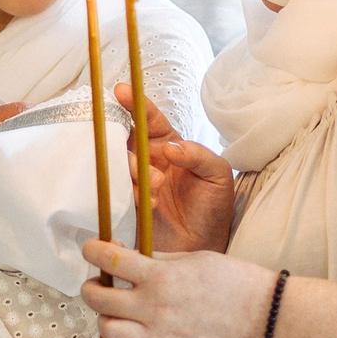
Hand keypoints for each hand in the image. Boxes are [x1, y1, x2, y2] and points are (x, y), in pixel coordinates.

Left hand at [79, 240, 276, 337]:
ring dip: (105, 320)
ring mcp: (161, 337)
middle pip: (99, 300)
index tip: (91, 248)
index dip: (93, 251)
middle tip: (98, 283)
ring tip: (115, 312)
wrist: (265, 318)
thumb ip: (156, 259)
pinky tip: (134, 336)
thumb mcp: (194, 258)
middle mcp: (155, 308)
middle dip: (91, 288)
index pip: (110, 260)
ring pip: (108, 333)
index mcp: (161, 277)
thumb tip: (124, 254)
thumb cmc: (234, 282)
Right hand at [117, 83, 233, 253]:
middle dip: (128, 140)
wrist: (202, 247)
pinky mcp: (127, 203)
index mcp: (170, 147)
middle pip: (127, 138)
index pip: (150, 120)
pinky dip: (131, 192)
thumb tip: (170, 148)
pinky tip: (150, 202)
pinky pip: (117, 189)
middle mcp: (149, 161)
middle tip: (144, 160)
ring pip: (120, 163)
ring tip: (158, 186)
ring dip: (134, 170)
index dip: (136, 104)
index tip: (122, 90)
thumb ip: (199, 155)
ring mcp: (136, 182)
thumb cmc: (212, 209)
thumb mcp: (218, 175)